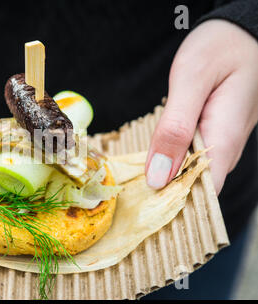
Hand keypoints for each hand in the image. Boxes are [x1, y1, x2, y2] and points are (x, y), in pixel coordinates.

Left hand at [146, 20, 257, 193]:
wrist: (240, 32)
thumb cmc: (219, 49)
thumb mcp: (189, 82)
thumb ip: (174, 129)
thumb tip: (158, 177)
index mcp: (224, 139)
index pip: (200, 191)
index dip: (171, 202)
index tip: (140, 206)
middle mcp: (227, 148)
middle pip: (193, 185)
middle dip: (162, 190)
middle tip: (128, 192)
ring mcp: (222, 142)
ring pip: (190, 171)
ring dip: (164, 175)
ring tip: (135, 179)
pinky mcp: (213, 134)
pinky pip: (191, 156)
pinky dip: (171, 158)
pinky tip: (153, 156)